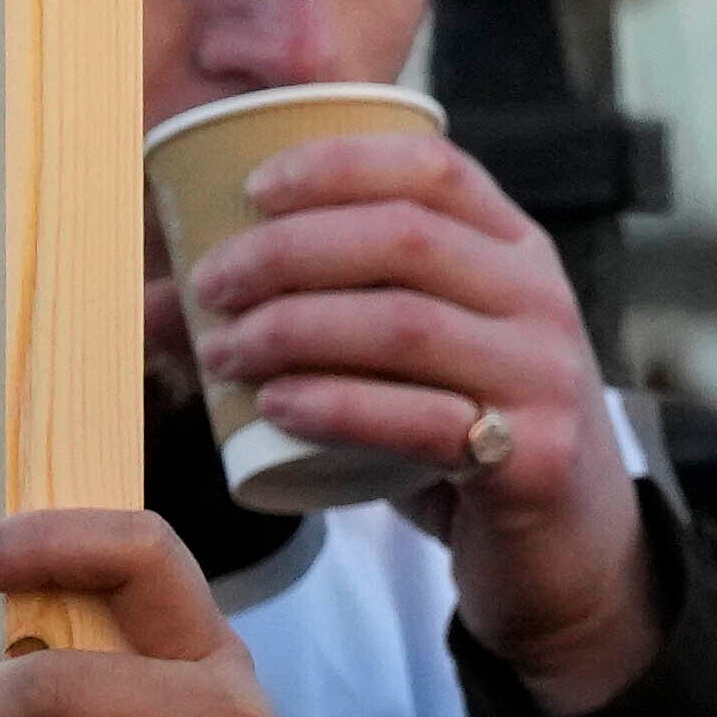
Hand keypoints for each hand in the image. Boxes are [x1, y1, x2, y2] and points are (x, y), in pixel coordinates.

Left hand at [177, 129, 657, 712]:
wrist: (566, 552)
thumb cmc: (459, 435)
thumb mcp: (413, 358)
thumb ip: (317, 315)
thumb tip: (150, 304)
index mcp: (514, 249)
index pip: (433, 168)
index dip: (337, 164)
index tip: (251, 191)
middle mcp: (541, 299)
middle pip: (405, 238)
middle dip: (289, 251)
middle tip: (211, 285)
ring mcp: (545, 377)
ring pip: (407, 324)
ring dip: (296, 328)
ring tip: (223, 352)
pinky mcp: (534, 458)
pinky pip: (424, 421)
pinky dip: (339, 407)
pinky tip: (276, 406)